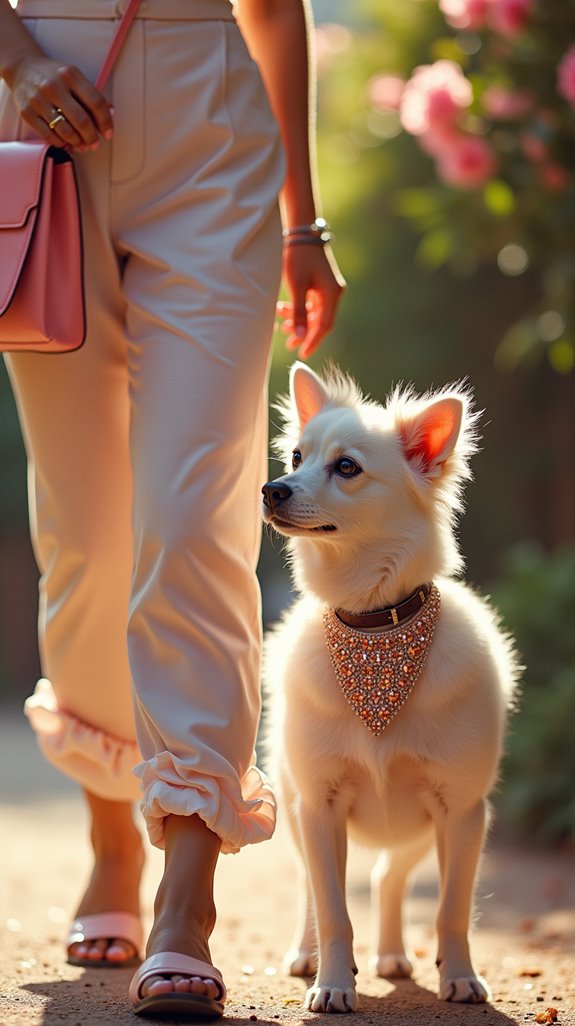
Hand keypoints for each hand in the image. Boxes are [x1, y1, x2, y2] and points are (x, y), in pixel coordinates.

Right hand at [5, 54, 112, 150]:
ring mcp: (38, 99)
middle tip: (95, 144)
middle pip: (82, 121)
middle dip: (92, 137)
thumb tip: (111, 114)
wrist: (22, 68)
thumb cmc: (55, 77)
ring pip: (66, 132)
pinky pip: (49, 136)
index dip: (106, 122)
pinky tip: (66, 142)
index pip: (96, 102)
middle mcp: (53, 86)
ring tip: (82, 145)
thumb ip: (92, 95)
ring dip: (78, 143)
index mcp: (70, 75)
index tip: (108, 134)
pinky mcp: (27, 112)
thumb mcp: (74, 77)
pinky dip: (61, 143)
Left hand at [277, 242, 345, 359]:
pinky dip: (298, 309)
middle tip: (289, 344)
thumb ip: (298, 312)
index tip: (302, 353)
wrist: (300, 232)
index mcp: (332, 293)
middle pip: (320, 322)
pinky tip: (282, 310)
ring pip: (314, 314)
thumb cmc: (298, 256)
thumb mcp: (296, 285)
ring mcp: (327, 289)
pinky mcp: (319, 286)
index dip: (313, 341)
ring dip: (298, 320)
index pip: (325, 325)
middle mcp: (333, 293)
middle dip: (304, 333)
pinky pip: (311, 304)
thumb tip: (300, 337)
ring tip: (282, 326)